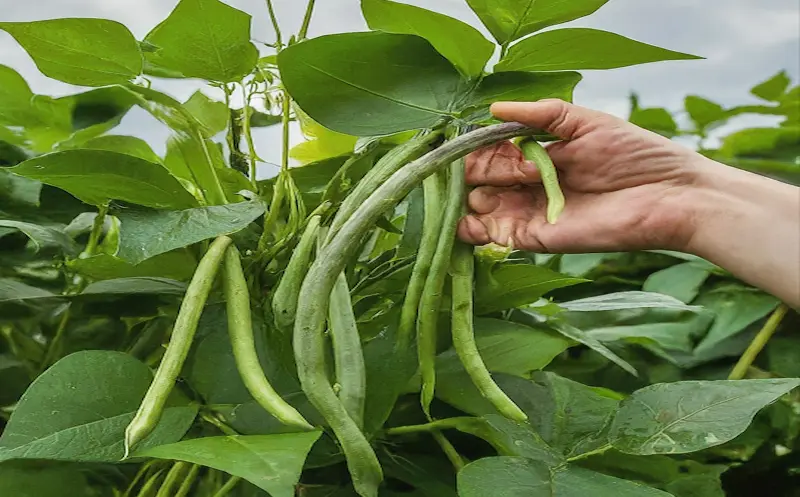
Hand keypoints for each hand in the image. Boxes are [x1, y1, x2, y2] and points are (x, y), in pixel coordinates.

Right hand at [458, 99, 705, 253]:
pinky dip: (476, 231)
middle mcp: (534, 186)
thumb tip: (493, 108)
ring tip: (456, 194)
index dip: (475, 152)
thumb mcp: (586, 122)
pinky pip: (501, 236)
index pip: (496, 155)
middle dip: (466, 177)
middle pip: (486, 183)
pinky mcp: (542, 238)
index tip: (454, 148)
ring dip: (466, 202)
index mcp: (542, 157)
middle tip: (453, 172)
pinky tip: (462, 220)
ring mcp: (536, 213)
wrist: (672, 195)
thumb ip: (540, 115)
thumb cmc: (637, 154)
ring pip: (487, 209)